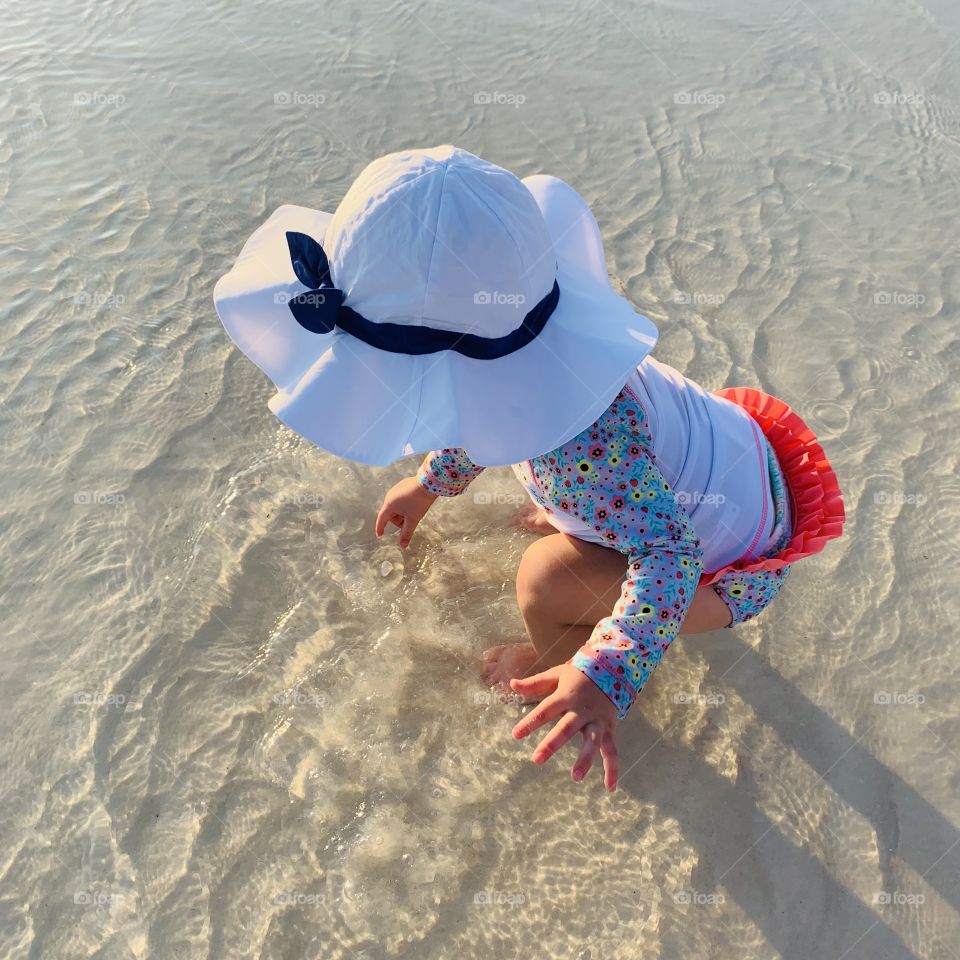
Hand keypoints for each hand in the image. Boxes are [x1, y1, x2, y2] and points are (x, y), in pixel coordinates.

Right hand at [375, 476, 437, 547]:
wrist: (429, 483)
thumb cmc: (419, 502)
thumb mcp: (413, 519)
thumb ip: (406, 533)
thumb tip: (403, 546)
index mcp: (389, 504)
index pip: (382, 519)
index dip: (380, 528)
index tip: (380, 534)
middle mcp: (389, 496)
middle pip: (391, 514)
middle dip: (399, 520)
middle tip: (410, 521)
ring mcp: (395, 489)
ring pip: (396, 506)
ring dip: (402, 512)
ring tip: (414, 512)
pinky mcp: (402, 485)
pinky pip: (400, 499)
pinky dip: (405, 505)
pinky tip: (415, 503)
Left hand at [510, 663, 619, 790]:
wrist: (614, 668)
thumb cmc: (580, 673)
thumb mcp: (557, 674)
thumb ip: (535, 683)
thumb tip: (512, 684)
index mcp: (566, 696)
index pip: (545, 710)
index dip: (530, 722)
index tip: (515, 735)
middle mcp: (582, 710)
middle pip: (566, 728)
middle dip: (552, 744)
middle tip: (537, 760)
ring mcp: (597, 720)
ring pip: (592, 742)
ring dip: (585, 759)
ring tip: (575, 777)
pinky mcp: (609, 729)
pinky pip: (612, 751)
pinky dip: (613, 769)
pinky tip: (610, 787)